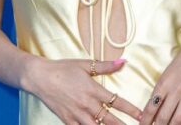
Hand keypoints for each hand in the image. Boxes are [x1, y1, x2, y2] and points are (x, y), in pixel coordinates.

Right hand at [25, 57, 143, 124]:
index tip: (142, 115)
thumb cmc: (63, 69)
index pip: (117, 101)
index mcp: (93, 90)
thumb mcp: (85, 65)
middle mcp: (86, 104)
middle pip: (109, 119)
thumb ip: (105, 66)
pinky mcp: (66, 119)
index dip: (131, 110)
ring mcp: (76, 114)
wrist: (39, 77)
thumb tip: (123, 62)